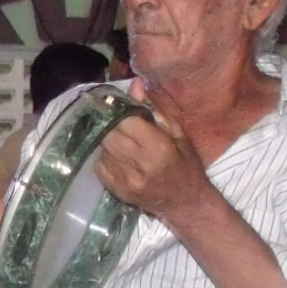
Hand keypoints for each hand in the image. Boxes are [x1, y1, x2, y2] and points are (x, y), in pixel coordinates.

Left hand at [94, 82, 211, 221]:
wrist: (186, 203)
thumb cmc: (187, 165)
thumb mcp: (178, 134)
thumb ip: (155, 109)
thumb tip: (135, 84)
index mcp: (158, 147)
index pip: (125, 120)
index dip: (119, 109)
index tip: (118, 104)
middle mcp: (140, 164)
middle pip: (109, 134)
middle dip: (111, 124)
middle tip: (117, 121)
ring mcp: (126, 180)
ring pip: (102, 149)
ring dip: (108, 140)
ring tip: (120, 140)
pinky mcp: (118, 191)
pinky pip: (99, 166)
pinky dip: (105, 157)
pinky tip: (117, 156)